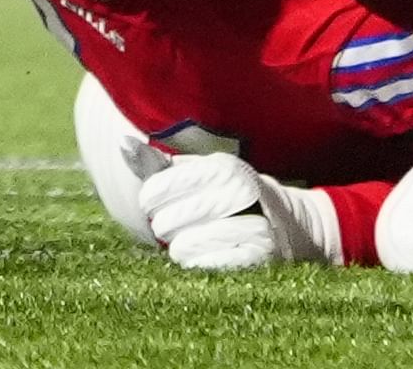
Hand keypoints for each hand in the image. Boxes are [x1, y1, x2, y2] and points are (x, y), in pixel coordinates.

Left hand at [137, 150, 337, 269]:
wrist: (290, 227)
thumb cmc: (228, 198)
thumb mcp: (198, 175)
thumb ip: (158, 165)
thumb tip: (122, 143)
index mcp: (221, 166)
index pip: (156, 188)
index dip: (151, 201)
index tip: (161, 204)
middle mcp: (240, 190)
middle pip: (167, 221)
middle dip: (167, 229)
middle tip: (181, 226)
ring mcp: (253, 224)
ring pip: (183, 247)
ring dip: (182, 250)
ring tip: (195, 241)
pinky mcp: (258, 258)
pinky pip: (204, 268)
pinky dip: (199, 265)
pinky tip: (207, 257)